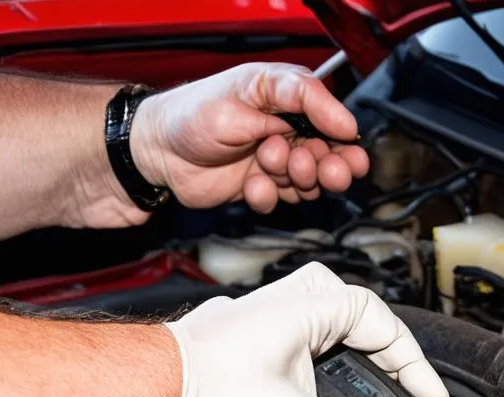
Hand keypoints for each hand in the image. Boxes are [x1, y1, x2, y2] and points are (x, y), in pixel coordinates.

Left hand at [130, 63, 369, 213]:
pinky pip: (280, 200)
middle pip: (328, 153)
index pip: (330, 115)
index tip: (346, 144)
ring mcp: (272, 160)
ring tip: (269, 165)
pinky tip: (251, 185)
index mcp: (285, 96)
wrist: (157, 151)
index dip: (342, 132)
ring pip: (308, 180)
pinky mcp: (261, 186)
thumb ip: (300, 100)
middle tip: (317, 168)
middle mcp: (283, 128)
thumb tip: (344, 121)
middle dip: (328, 165)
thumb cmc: (192, 113)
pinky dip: (268, 196)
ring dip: (295, 179)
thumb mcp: (251, 89)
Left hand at [161, 263, 454, 396]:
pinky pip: (304, 373)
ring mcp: (274, 328)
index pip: (387, 329)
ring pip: (334, 359)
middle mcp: (295, 307)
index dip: (416, 368)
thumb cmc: (208, 393)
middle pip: (365, 339)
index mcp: (315, 306)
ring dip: (350, 395)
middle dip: (388, 379)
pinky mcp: (256, 353)